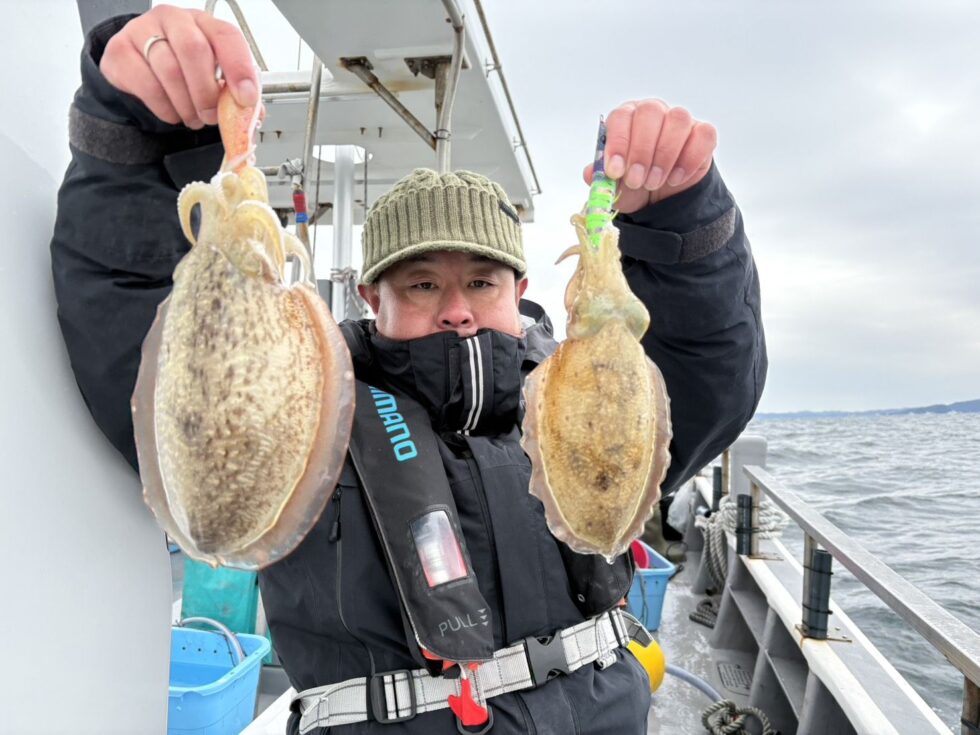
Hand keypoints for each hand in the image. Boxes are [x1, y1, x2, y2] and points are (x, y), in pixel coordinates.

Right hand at [100, 5, 258, 128]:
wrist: (138, 69)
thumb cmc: (182, 70)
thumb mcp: (212, 76)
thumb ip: (233, 92)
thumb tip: (254, 113)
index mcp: (204, 23)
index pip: (226, 36)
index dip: (239, 68)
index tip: (245, 98)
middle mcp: (173, 19)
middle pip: (194, 50)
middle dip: (207, 92)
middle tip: (211, 116)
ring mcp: (142, 31)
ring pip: (170, 70)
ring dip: (186, 105)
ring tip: (193, 118)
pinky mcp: (120, 52)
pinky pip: (147, 85)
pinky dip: (165, 108)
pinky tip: (172, 112)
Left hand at [583, 99, 716, 212]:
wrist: (659, 195)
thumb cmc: (632, 182)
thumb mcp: (613, 185)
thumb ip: (600, 177)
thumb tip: (591, 174)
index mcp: (626, 118)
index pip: (621, 117)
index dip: (618, 143)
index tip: (615, 171)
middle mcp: (653, 112)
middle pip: (650, 113)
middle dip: (642, 151)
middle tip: (637, 181)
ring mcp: (679, 120)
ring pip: (678, 120)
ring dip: (664, 156)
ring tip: (654, 183)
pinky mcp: (702, 134)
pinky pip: (703, 135)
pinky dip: (689, 159)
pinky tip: (675, 178)